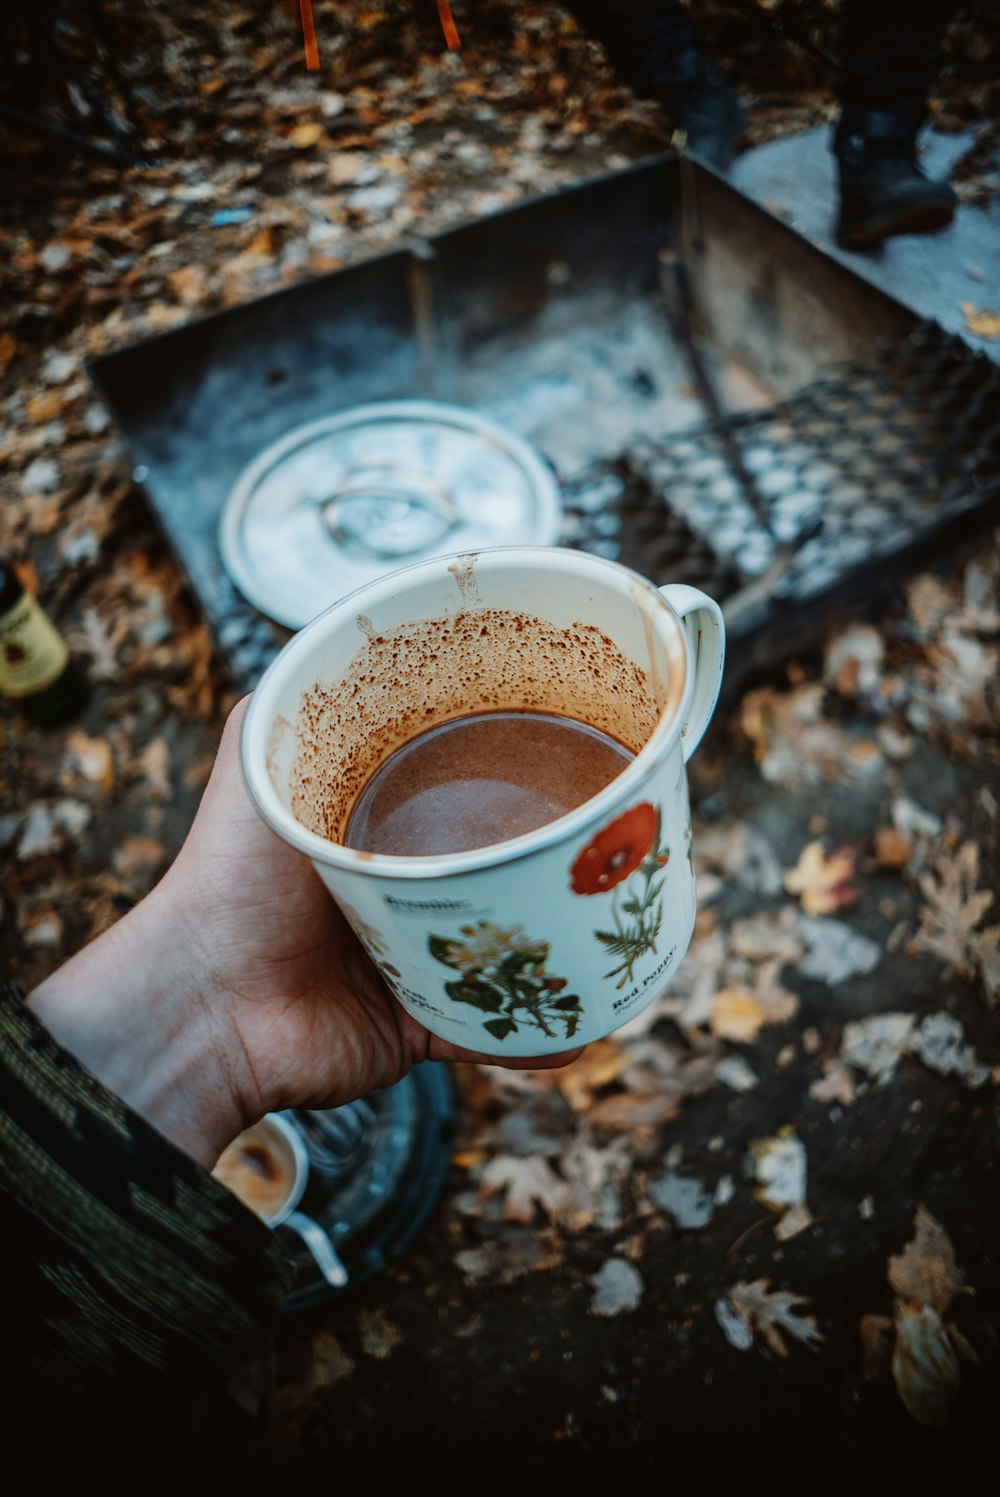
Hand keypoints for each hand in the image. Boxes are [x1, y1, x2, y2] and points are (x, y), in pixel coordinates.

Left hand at [30, 698, 580, 1167]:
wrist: (205, 1000)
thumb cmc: (226, 874)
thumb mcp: (255, 757)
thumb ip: (289, 697)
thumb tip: (338, 623)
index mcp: (372, 820)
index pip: (459, 778)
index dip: (512, 757)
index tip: (573, 732)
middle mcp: (399, 885)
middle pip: (496, 859)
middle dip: (552, 850)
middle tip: (609, 829)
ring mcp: (415, 956)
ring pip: (512, 942)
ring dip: (564, 936)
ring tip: (615, 912)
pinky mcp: (420, 1021)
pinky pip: (498, 1028)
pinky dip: (546, 1028)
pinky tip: (593, 1007)